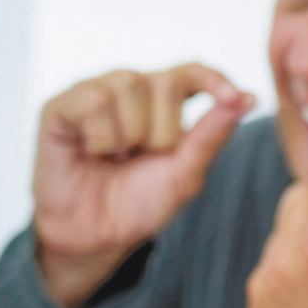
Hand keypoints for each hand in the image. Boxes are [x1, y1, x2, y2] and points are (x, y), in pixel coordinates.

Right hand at [33, 63, 253, 307]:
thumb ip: (213, 134)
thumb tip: (248, 97)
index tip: (232, 97)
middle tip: (143, 157)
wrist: (99, 235)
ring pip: (129, 84)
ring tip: (117, 156)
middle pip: (165, 81)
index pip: (194, 72)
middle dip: (164, 131)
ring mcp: (96, 93)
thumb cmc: (142, 200)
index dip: (214, 79)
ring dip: (131, 134)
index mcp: (166, 101)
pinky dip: (101, 136)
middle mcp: (132, 88)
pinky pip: (93, 100)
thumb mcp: (187, 171)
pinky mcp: (60, 106)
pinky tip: (93, 151)